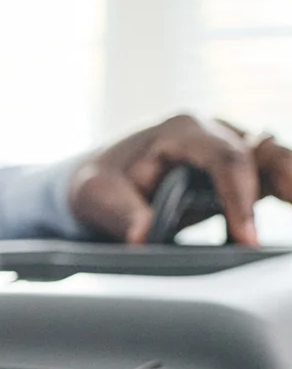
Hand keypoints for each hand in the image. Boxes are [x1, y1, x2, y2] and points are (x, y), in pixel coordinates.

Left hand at [69, 114, 291, 244]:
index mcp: (181, 131)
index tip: (246, 237)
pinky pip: (266, 176)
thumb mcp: (96, 195)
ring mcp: (227, 148)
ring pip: (271, 158)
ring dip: (288, 180)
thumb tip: (141, 236)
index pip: (224, 159)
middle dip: (283, 177)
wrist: (102, 180)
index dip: (239, 198)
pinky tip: (287, 205)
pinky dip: (281, 189)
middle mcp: (212, 133)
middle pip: (260, 150)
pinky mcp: (234, 171)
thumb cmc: (101, 182)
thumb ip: (120, 213)